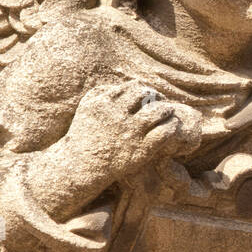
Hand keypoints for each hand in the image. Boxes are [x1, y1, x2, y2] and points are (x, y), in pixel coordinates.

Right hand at [34, 80, 203, 216]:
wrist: (80, 168)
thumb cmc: (86, 136)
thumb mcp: (87, 108)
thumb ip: (104, 92)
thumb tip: (128, 84)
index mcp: (102, 103)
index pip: (133, 87)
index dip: (145, 89)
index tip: (149, 95)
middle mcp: (115, 116)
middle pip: (147, 95)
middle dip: (157, 96)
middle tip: (161, 101)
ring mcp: (129, 133)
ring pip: (158, 111)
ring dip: (167, 109)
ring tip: (169, 112)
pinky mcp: (140, 150)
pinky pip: (164, 132)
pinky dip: (172, 126)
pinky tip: (172, 126)